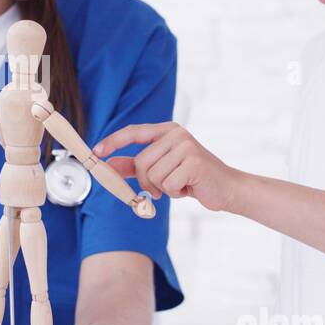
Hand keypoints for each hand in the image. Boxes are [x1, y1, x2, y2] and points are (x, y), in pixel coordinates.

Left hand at [93, 122, 238, 211]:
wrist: (227, 188)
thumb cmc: (192, 179)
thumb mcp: (161, 170)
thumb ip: (134, 166)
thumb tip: (109, 164)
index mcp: (167, 130)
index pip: (133, 132)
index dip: (113, 141)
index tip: (97, 152)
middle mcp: (176, 134)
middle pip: (141, 162)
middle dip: (148, 182)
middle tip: (164, 188)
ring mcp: (186, 146)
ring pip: (153, 175)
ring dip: (164, 189)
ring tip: (181, 185)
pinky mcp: (194, 162)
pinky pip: (167, 185)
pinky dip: (175, 193)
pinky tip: (189, 188)